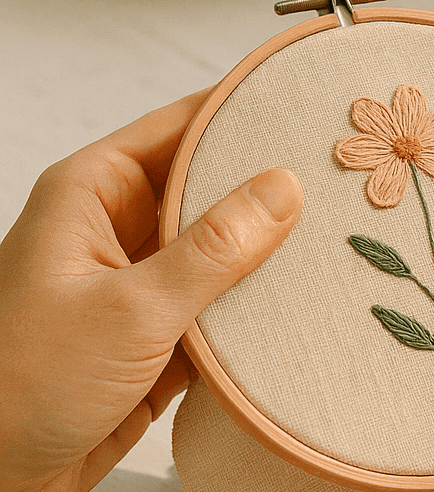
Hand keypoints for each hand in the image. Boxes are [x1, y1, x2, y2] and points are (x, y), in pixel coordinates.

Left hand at [0, 92, 302, 491]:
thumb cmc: (22, 385)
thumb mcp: (131, 310)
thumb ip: (213, 249)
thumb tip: (282, 187)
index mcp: (92, 193)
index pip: (182, 128)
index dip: (245, 113)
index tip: (310, 107)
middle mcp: (114, 229)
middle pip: (208, 187)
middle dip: (269, 188)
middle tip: (344, 182)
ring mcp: (136, 287)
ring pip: (219, 253)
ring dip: (266, 258)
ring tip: (341, 239)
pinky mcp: (154, 341)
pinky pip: (218, 311)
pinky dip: (254, 313)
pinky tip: (305, 306)